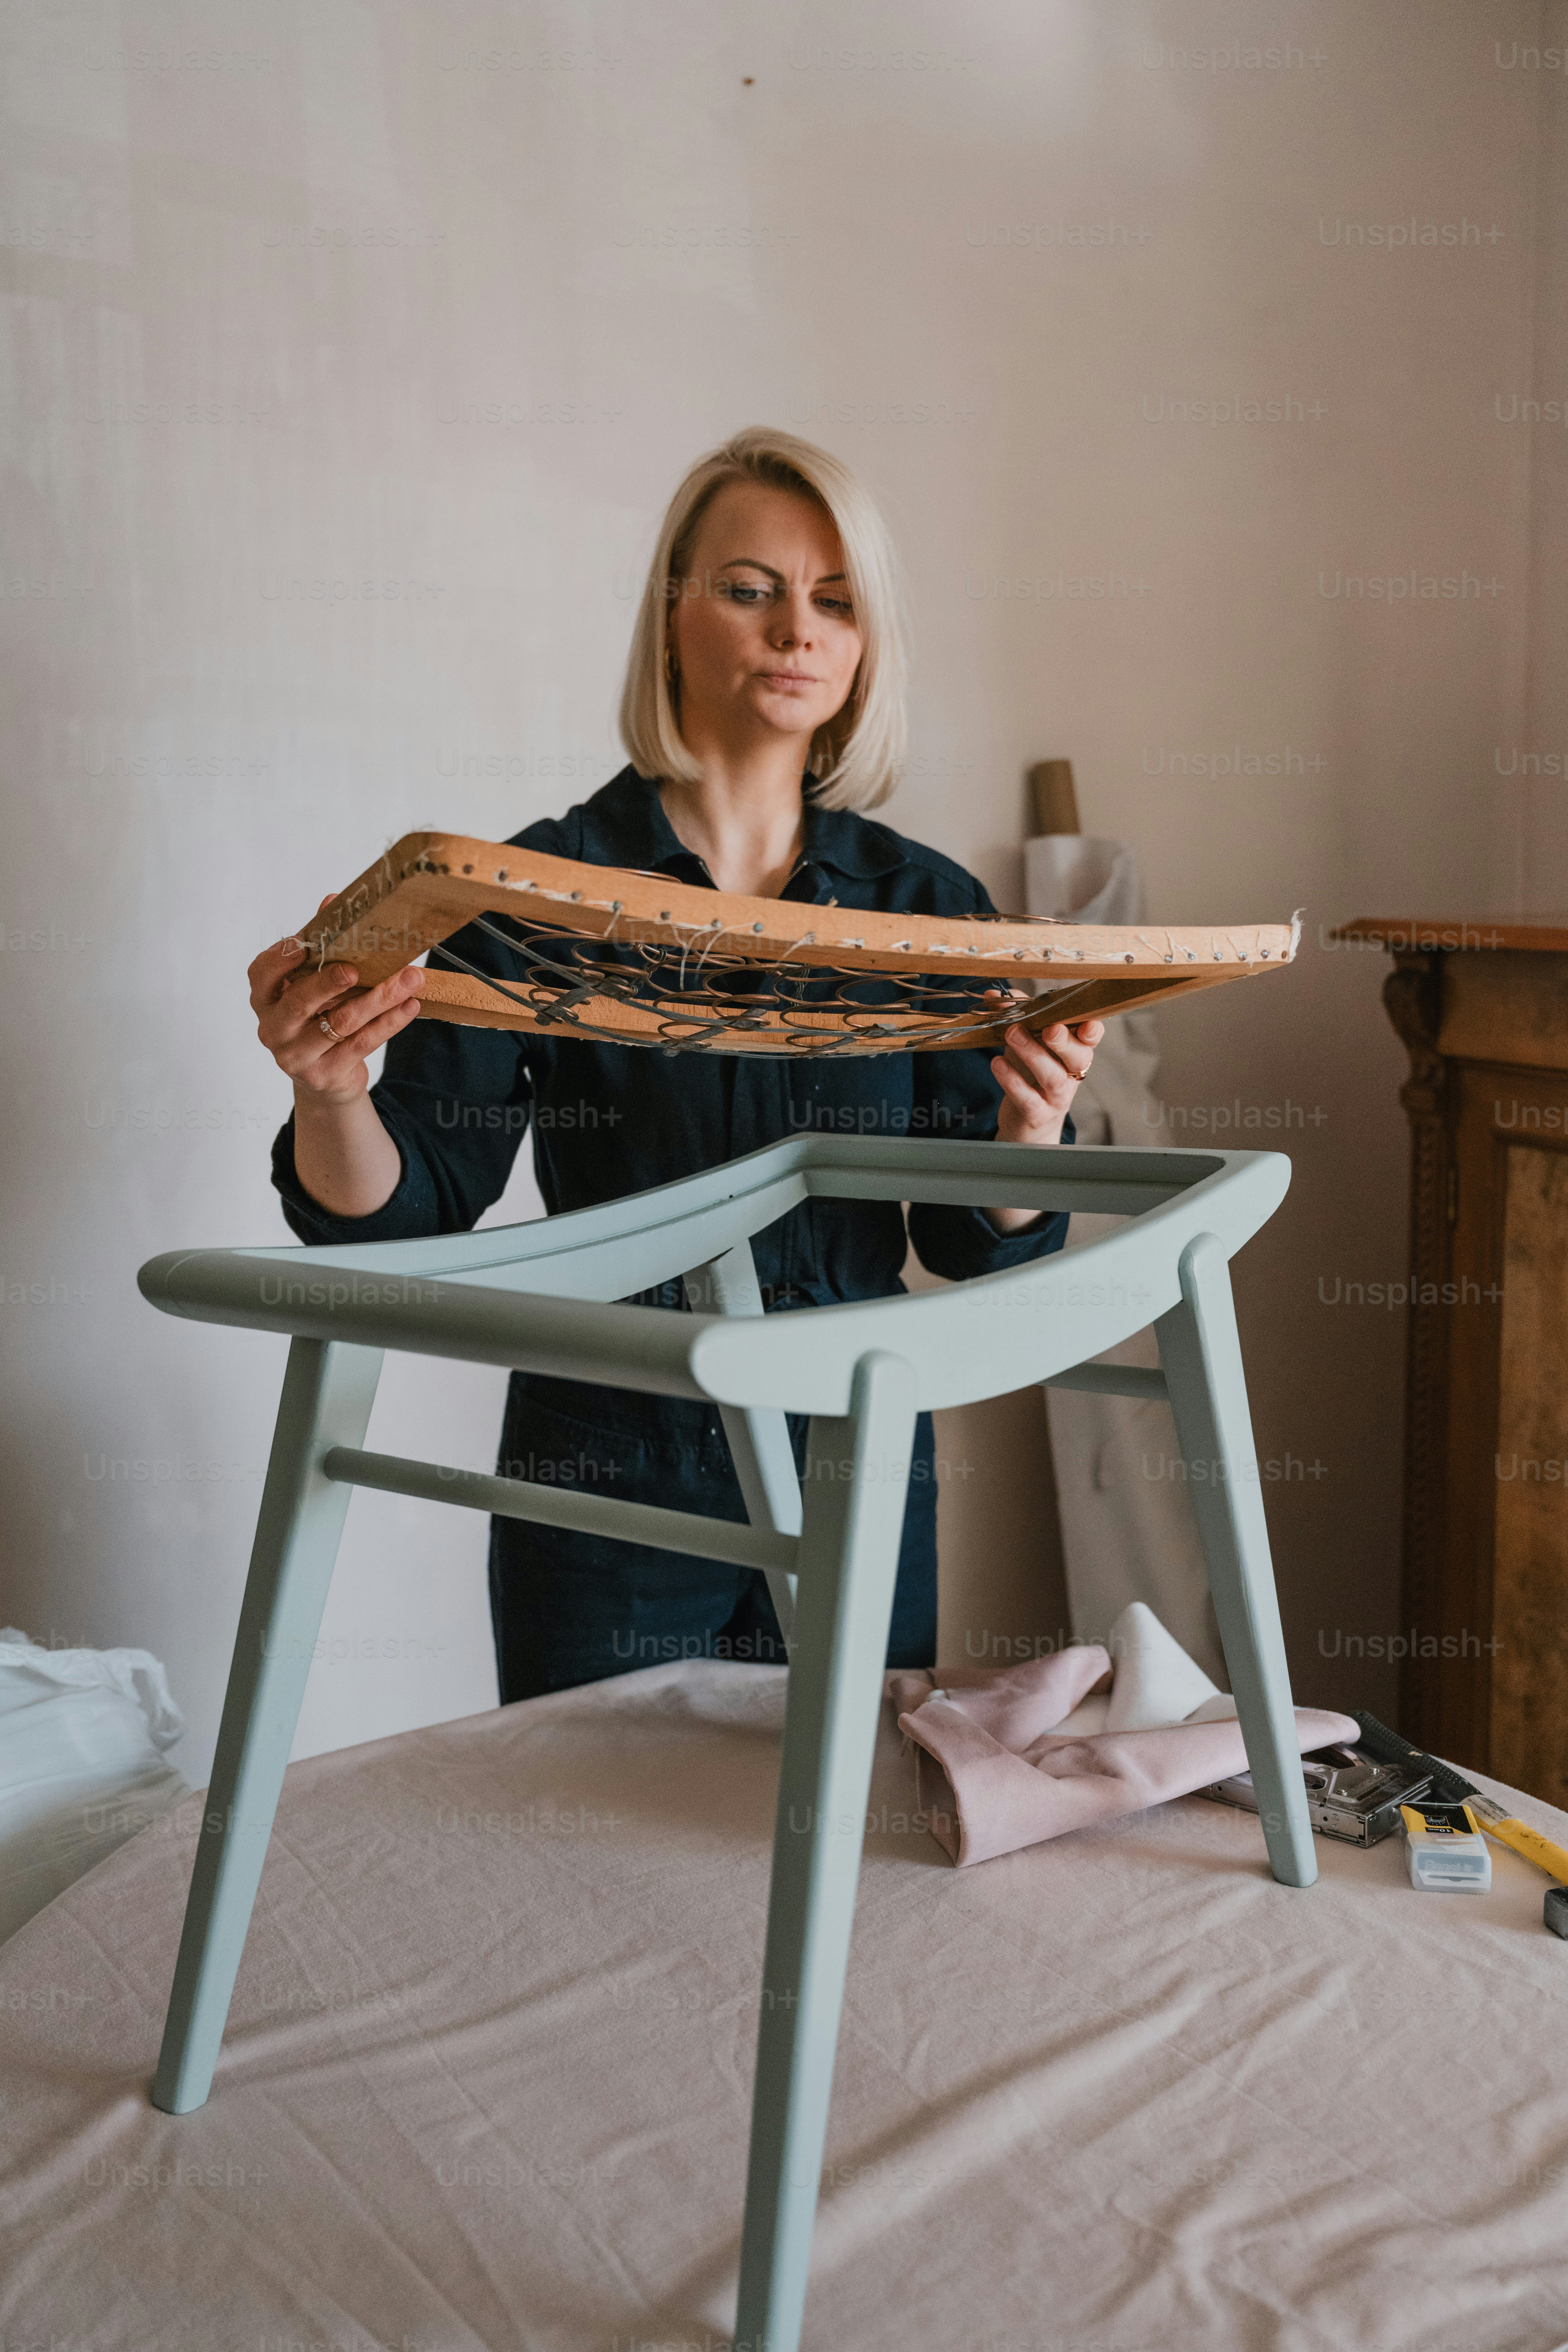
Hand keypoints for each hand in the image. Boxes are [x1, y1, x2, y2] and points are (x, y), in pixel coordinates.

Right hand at [248, 896, 424, 1106]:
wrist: (326, 1078)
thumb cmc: (319, 1019)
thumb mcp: (314, 984)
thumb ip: (320, 946)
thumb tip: (331, 900)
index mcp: (266, 999)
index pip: (261, 974)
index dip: (280, 959)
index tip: (305, 944)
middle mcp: (274, 1028)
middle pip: (300, 1002)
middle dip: (331, 981)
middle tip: (356, 967)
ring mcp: (296, 1056)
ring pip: (340, 1023)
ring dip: (380, 998)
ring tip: (411, 978)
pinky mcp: (324, 1074)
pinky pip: (362, 1044)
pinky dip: (389, 1023)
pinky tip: (410, 1005)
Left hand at [989, 1011, 1105, 1147]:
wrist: (1027, 1122)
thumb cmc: (1031, 1075)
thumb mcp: (1028, 1043)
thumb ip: (1017, 1017)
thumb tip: (995, 995)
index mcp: (1075, 1052)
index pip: (1091, 1039)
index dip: (1092, 1031)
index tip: (1085, 1022)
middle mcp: (1071, 1074)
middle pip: (1078, 1057)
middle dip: (1064, 1041)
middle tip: (1049, 1028)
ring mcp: (1056, 1097)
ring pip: (1052, 1076)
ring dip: (1032, 1053)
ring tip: (1012, 1033)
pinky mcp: (1036, 1114)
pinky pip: (1027, 1098)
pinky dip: (1011, 1080)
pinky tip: (997, 1063)